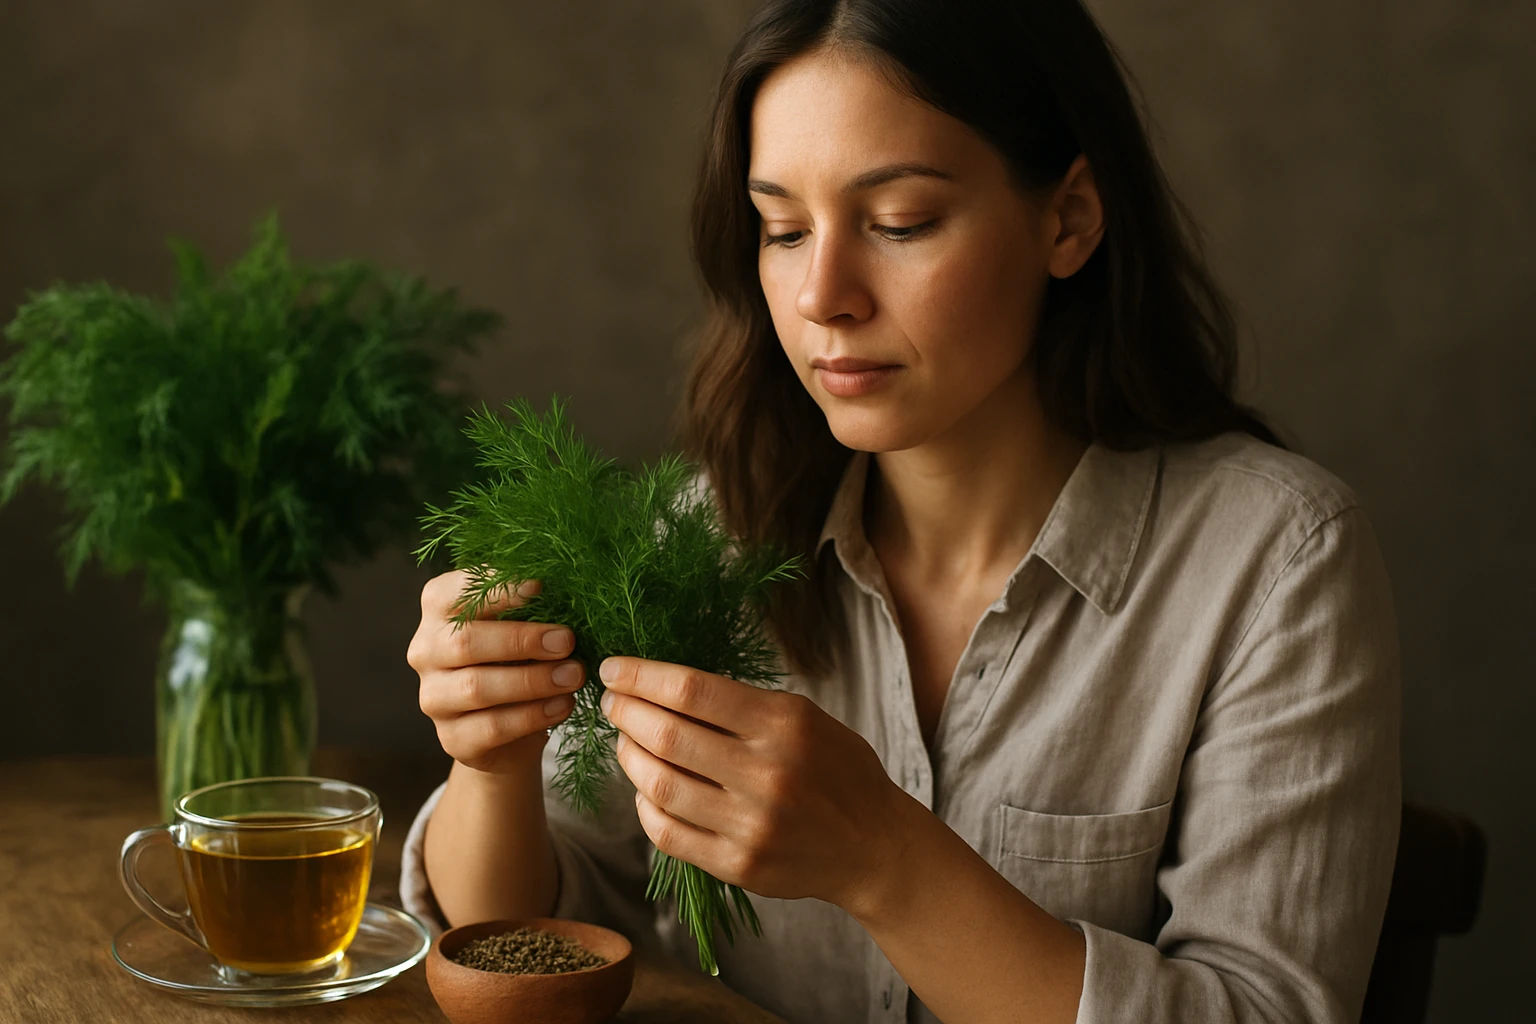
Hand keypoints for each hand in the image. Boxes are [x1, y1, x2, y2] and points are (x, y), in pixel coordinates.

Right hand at [407, 570, 583, 773]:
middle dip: (521, 640)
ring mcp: (434, 698)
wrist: (511, 726)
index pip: (453, 593)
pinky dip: (533, 715)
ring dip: (532, 680)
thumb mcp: (521, 624)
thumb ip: (529, 606)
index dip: (496, 588)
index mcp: (438, 611)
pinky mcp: (453, 738)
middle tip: (566, 641)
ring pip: (476, 687)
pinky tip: (563, 705)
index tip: (539, 586)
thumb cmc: (518, 657)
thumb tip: (564, 589)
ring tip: (573, 675)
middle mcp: (425, 652)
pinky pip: (491, 727)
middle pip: (465, 642)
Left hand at [597, 656, 911, 911]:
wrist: (873, 845)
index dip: (641, 677)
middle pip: (666, 735)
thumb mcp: (804, 717)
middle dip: (626, 712)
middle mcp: (766, 774)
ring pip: (658, 784)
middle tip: (612, 703)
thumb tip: (666, 685)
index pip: (691, 691)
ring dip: (628, 756)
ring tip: (625, 740)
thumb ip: (742, 704)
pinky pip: (667, 833)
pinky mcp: (738, 865)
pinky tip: (644, 787)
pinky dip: (644, 805)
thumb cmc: (835, 769)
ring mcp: (750, 825)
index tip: (614, 670)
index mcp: (783, 725)